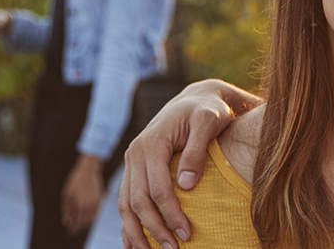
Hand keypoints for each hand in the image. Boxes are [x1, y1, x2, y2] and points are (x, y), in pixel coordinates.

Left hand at [63, 154, 104, 235]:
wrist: (89, 170)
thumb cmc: (75, 182)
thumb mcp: (66, 195)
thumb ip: (66, 210)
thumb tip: (66, 222)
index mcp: (82, 206)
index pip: (77, 223)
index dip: (73, 229)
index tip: (69, 233)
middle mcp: (91, 207)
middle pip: (85, 222)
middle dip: (79, 227)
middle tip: (73, 230)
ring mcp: (98, 203)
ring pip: (92, 218)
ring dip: (85, 223)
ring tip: (79, 225)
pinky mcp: (101, 200)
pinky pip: (96, 213)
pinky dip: (91, 217)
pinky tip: (87, 217)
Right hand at [118, 79, 260, 248]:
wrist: (197, 99)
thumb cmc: (208, 110)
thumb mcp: (208, 122)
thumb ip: (196, 151)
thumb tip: (186, 185)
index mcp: (150, 142)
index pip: (156, 187)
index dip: (170, 213)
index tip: (187, 233)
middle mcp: (135, 153)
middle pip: (138, 200)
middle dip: (155, 228)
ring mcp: (132, 162)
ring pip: (126, 204)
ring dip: (137, 232)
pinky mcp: (135, 170)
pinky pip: (125, 200)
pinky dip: (128, 223)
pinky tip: (134, 244)